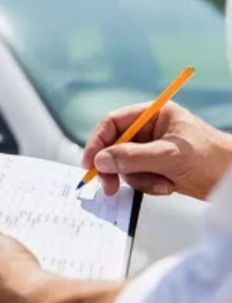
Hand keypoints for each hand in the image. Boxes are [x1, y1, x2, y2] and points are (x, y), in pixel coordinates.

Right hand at [82, 102, 231, 199]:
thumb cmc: (211, 158)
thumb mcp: (168, 156)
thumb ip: (132, 157)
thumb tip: (100, 161)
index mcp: (154, 115)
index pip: (113, 123)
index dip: (98, 142)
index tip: (90, 163)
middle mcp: (150, 130)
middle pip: (114, 146)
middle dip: (114, 167)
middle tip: (109, 186)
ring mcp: (152, 149)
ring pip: (124, 165)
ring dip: (138, 179)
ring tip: (161, 184)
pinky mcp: (156, 167)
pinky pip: (136, 177)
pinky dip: (147, 185)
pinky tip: (167, 186)